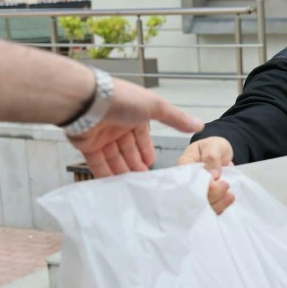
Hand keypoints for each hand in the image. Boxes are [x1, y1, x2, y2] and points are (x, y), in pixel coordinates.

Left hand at [68, 79, 203, 176]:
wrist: (87, 101)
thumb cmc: (122, 99)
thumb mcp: (156, 107)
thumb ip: (176, 118)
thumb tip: (199, 124)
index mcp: (134, 114)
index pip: (142, 136)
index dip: (146, 150)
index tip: (151, 165)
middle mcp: (117, 124)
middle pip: (128, 149)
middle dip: (136, 164)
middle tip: (144, 181)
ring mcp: (101, 135)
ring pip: (114, 158)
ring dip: (123, 172)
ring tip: (132, 188)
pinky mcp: (86, 144)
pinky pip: (98, 163)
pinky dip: (106, 174)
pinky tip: (114, 186)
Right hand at [177, 137, 235, 213]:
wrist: (223, 155)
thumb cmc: (214, 148)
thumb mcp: (214, 146)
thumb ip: (212, 157)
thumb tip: (213, 175)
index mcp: (184, 166)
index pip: (186, 179)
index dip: (200, 183)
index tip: (215, 179)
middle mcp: (188, 182)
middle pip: (194, 196)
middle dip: (212, 194)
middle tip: (225, 184)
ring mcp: (197, 193)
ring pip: (202, 206)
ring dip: (217, 203)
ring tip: (230, 195)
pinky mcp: (207, 200)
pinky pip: (211, 209)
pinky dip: (221, 207)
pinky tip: (229, 199)